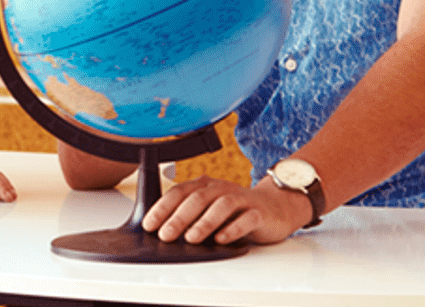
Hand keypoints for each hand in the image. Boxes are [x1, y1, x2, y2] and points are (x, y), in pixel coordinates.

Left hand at [142, 176, 310, 244]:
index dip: (162, 207)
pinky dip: (233, 228)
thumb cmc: (236, 210)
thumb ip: (189, 215)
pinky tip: (222, 239)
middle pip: (198, 198)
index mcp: (205, 185)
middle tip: (165, 235)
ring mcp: (241, 199)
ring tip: (191, 238)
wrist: (275, 207)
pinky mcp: (259, 213)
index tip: (149, 224)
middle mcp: (221, 189)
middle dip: (179, 217)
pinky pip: (246, 218)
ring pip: (222, 205)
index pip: (179, 192)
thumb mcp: (209, 208)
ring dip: (204, 222)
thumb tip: (160, 231)